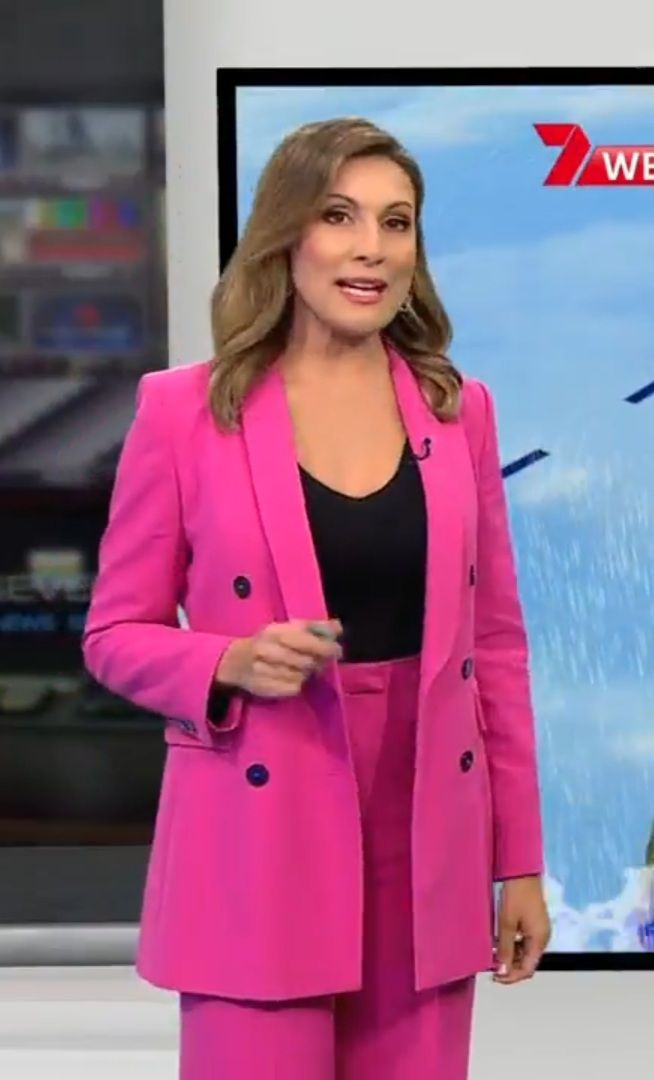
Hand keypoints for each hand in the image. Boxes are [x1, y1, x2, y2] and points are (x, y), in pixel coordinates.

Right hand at [215, 619, 342, 698]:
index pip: (306, 641)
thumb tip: (337, 627)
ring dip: (307, 673)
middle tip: (320, 661)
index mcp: (275, 631)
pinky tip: (291, 677)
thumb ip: (314, 626)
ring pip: (302, 676)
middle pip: (307, 661)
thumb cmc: (268, 641)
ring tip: (301, 667)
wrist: (235, 661)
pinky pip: (294, 688)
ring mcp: (265, 670)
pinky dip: (297, 684)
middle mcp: (268, 650)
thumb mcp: (287, 627)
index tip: (337, 650)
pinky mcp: (266, 688)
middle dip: (318, 662)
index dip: (325, 647)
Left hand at [493, 875, 550, 984]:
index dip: (511, 976)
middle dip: (510, 967)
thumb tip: (502, 971)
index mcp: (540, 940)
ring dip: (510, 956)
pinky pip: (524, 941)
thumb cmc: (516, 894)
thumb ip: (504, 949)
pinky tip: (499, 942)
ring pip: (525, 952)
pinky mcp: (534, 923)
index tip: (495, 976)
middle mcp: (542, 938)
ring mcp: (539, 930)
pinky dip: (512, 945)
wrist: (522, 872)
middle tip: (491, 966)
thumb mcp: (506, 924)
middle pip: (527, 962)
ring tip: (493, 954)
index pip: (527, 969)